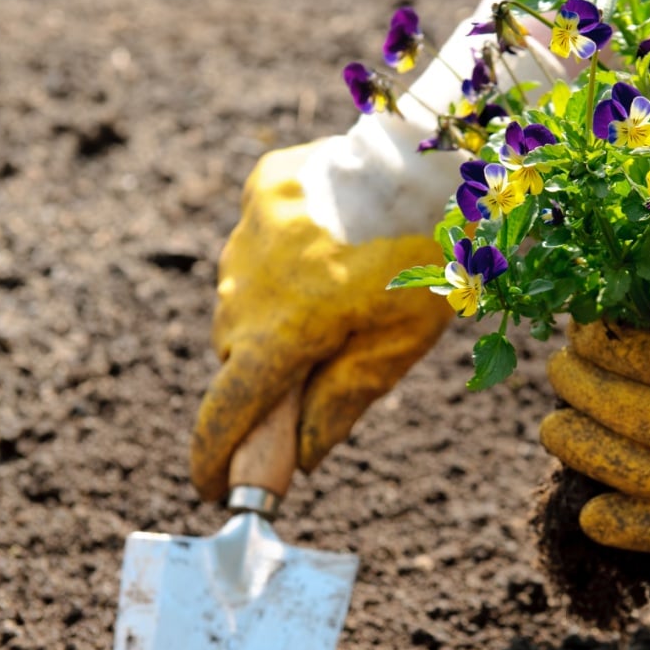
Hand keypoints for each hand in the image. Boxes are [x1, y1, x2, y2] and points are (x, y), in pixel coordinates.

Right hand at [190, 141, 451, 500]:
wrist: (436, 164)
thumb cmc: (430, 262)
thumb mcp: (397, 346)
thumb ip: (339, 403)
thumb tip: (301, 459)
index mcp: (282, 333)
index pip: (226, 411)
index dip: (214, 457)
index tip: (213, 485)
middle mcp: (246, 287)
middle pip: (237, 353)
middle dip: (265, 371)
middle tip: (314, 361)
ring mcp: (248, 233)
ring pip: (242, 297)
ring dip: (271, 311)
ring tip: (333, 290)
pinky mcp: (263, 189)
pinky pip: (256, 240)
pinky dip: (282, 255)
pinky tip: (327, 244)